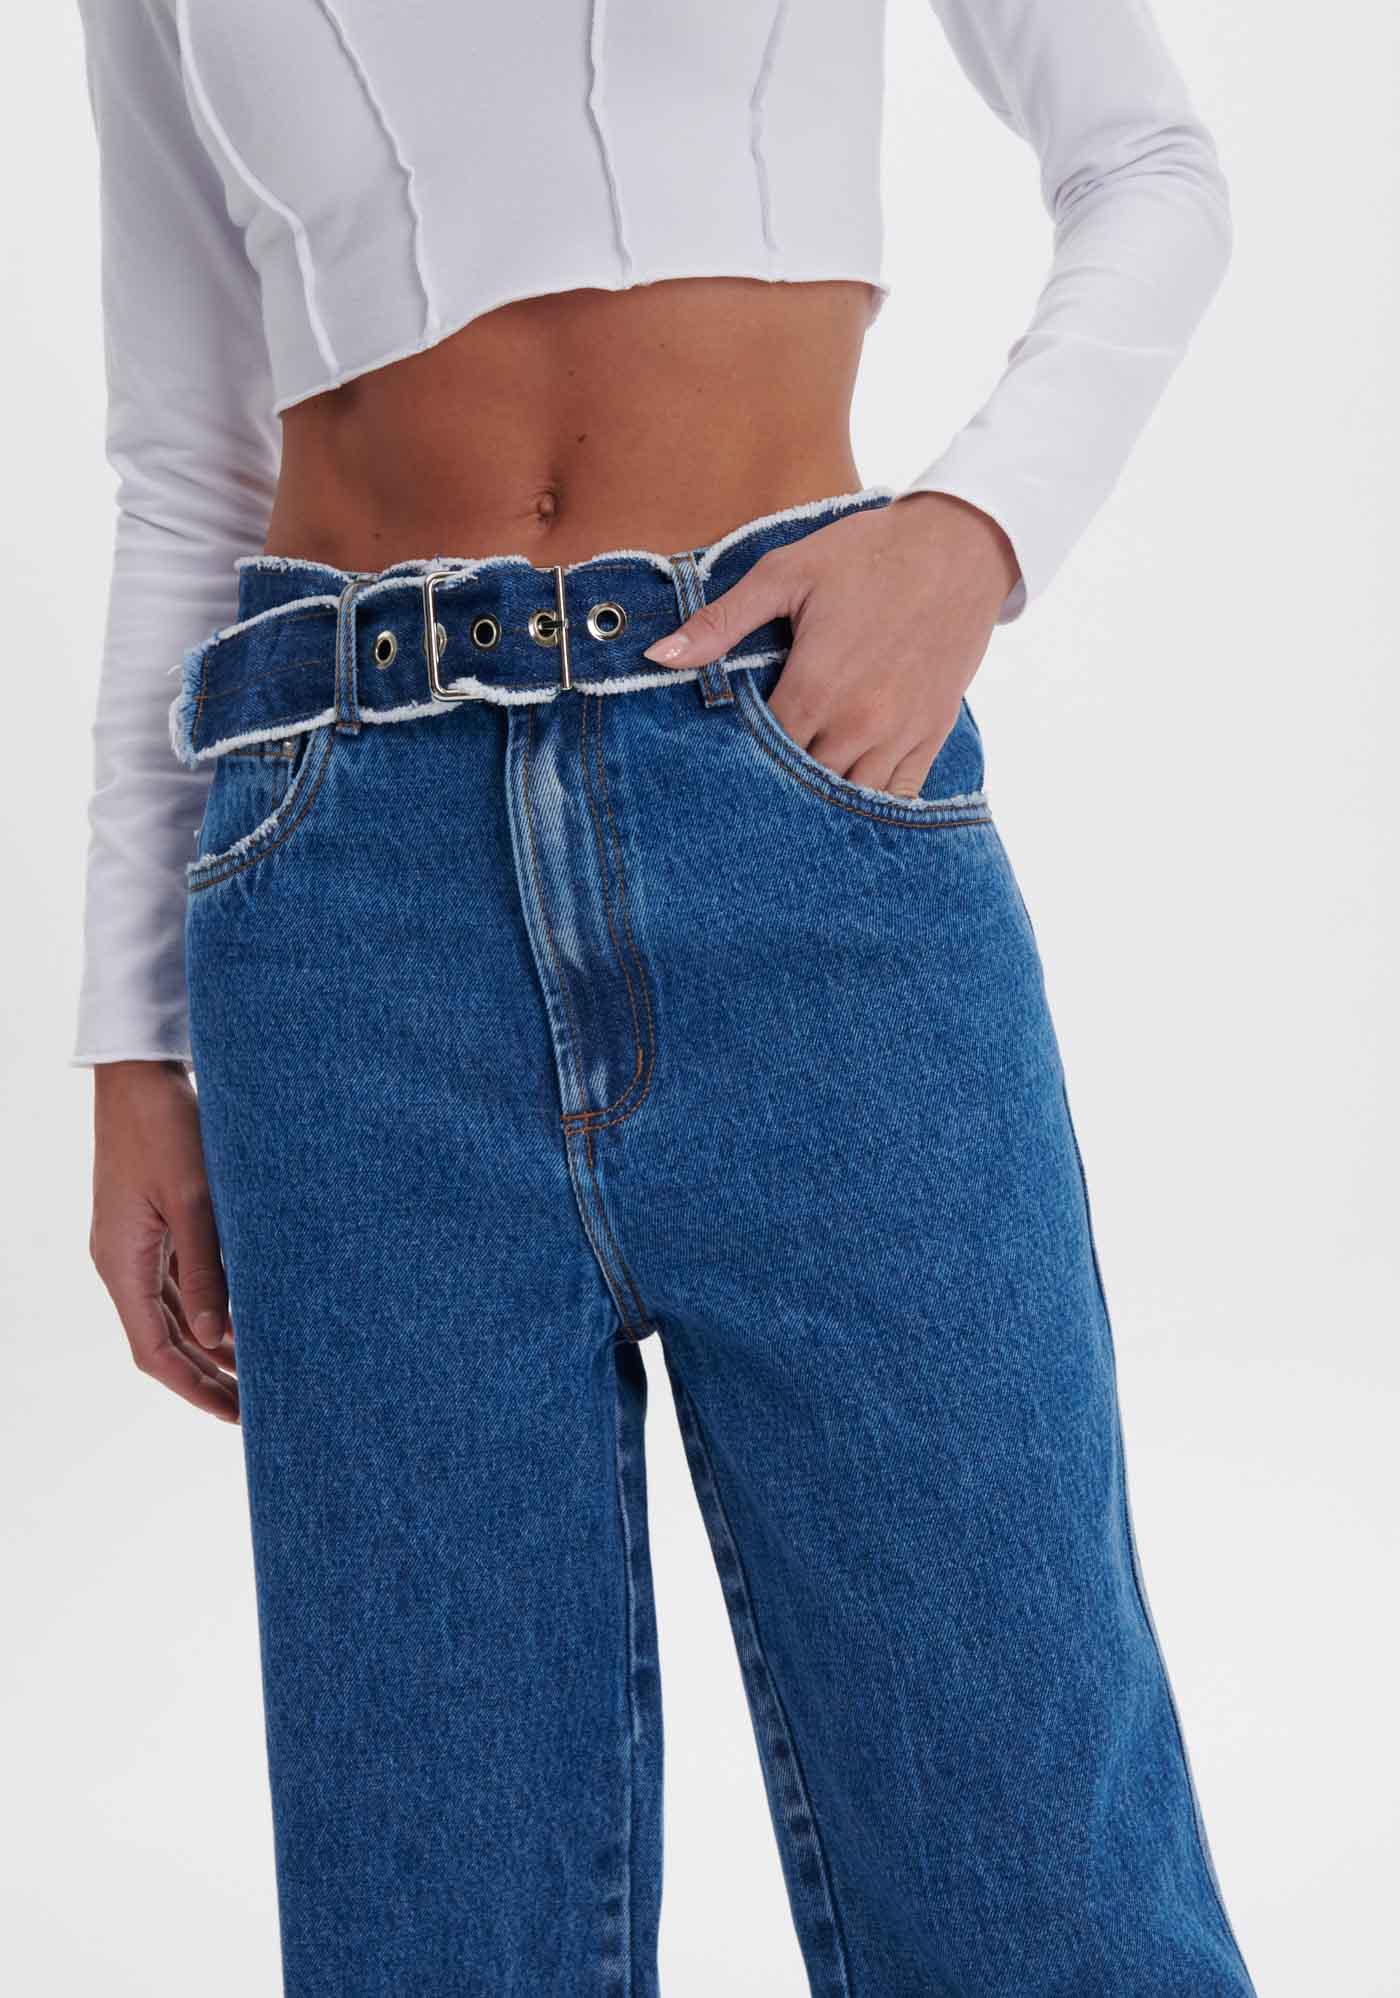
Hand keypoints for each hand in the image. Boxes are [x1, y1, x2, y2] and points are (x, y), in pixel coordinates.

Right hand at [90, 1059, 237, 1421]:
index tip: (236, 1415)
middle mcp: (124, 1261)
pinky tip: (247, 1319)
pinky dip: (212, 1306)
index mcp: (122, 1263)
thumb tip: (221, 1340)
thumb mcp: (194, 1200)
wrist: (142, 1071)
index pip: (155, 1350)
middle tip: (258, 1409)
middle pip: (165, 1339)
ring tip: (261, 1373)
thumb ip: (208, 1271)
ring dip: (213, 1345)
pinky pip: (181, 1281)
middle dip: (208, 1376)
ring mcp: (137, 1244)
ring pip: (175, 1313)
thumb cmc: (166, 1127)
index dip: (194, 1388)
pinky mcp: (154, 1224)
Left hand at [644, 492, 1019, 796]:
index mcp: (814, 687)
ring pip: (848, 799)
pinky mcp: (930, 734)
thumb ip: (721, 622)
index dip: (737, 762)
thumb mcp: (785, 573)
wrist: (961, 547)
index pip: (760, 755)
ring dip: (820, 802)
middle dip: (775, 786)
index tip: (719, 761)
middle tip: (748, 789)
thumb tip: (658, 655)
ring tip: (792, 800)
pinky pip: (898, 796)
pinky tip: (846, 804)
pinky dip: (870, 805)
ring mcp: (897, 735)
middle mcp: (856, 723)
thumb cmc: (868, 554)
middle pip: (801, 785)